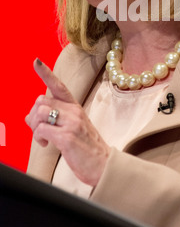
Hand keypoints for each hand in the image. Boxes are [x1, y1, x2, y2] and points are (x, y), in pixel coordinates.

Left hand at [26, 58, 109, 186]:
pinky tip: (46, 144)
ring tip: (43, 138)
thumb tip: (29, 116)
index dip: (46, 73)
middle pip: (42, 100)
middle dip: (34, 115)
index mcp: (75, 107)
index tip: (36, 61)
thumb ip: (53, 119)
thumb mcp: (71, 129)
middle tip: (39, 129)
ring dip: (35, 126)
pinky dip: (38, 137)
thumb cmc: (86, 148)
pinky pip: (42, 129)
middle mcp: (74, 111)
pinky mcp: (67, 136)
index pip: (59, 86)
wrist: (104, 165)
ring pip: (40, 112)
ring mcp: (72, 123)